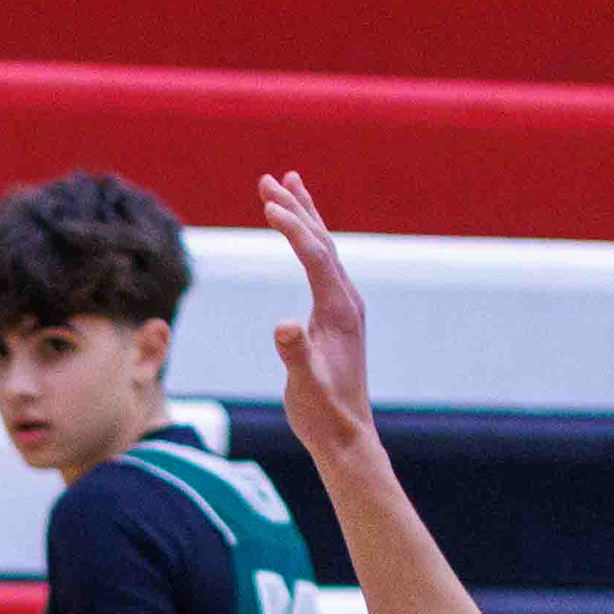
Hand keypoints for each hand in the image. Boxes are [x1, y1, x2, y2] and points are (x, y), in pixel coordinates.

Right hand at [257, 171, 375, 464]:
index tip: (267, 204)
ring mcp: (344, 305)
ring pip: (324, 247)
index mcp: (339, 310)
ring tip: (287, 183)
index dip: (292, 227)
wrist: (345, 435)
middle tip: (267, 179)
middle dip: (295, 207)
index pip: (316, 255)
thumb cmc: (322, 413)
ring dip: (304, 215)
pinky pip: (323, 264)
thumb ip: (295, 355)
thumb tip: (284, 326)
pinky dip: (309, 241)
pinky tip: (301, 234)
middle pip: (321, 240)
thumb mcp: (305, 386)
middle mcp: (346, 300)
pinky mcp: (337, 314)